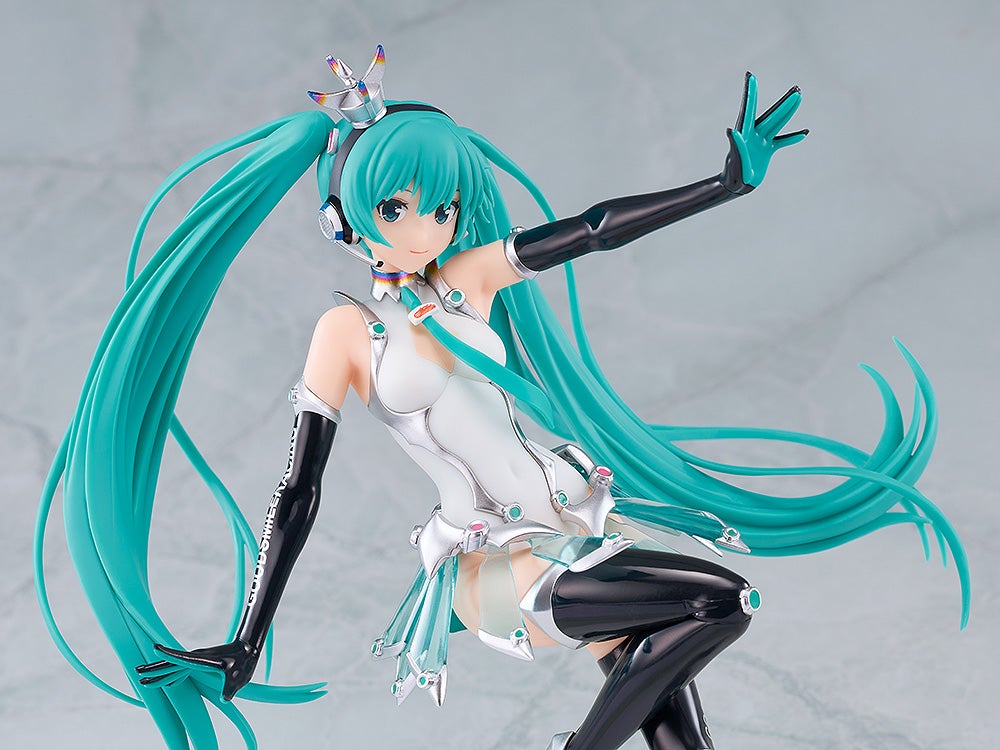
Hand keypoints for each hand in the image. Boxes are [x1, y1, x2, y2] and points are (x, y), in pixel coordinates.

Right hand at [136, 640, 258, 700]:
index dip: (168, 655)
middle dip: (155, 668)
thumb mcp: (239, 678)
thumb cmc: (244, 662)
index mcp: (202, 660)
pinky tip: (167, 682)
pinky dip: (172, 675)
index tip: (154, 648)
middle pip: (172, 663)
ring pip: (174, 667)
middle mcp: (197, 659)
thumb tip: (226, 700)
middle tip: (137, 672)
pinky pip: (182, 670)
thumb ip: (230, 688)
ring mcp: (198, 661)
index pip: (181, 658)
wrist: (249, 649)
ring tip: (144, 679)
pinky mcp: (201, 664)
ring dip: (160, 672)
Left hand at [722, 72, 807, 193]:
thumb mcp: (735, 159)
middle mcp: (754, 133)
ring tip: (799, 97)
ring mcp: (761, 141)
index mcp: (745, 132)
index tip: (750, 76)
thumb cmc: (733, 173)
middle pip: (771, 114)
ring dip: (788, 111)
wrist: (736, 186)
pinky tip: (804, 133)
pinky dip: (792, 137)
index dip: (750, 93)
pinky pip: (781, 141)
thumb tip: (732, 130)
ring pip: (777, 122)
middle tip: (796, 89)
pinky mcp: (767, 150)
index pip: (748, 108)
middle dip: (784, 102)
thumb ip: (736, 145)